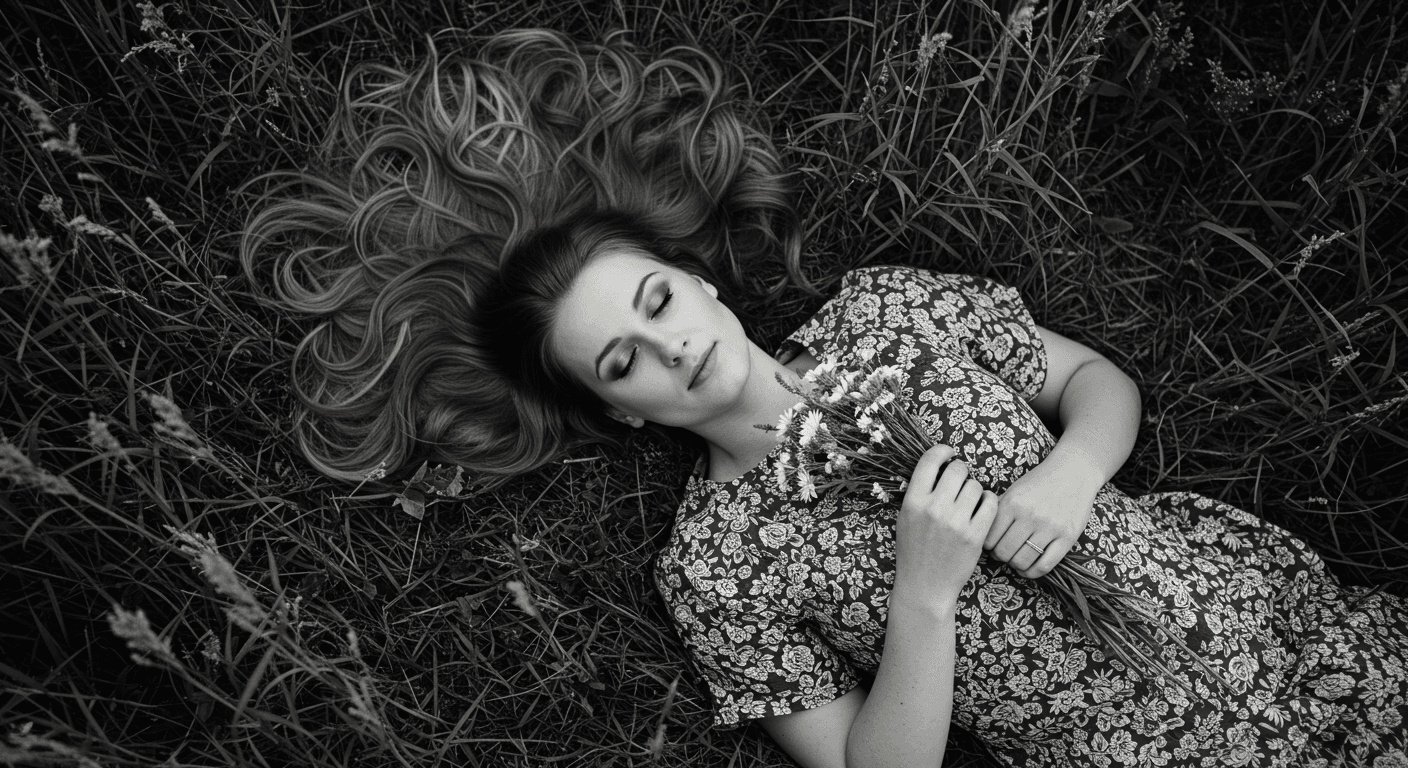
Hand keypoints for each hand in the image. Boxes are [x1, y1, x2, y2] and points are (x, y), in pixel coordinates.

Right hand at [893, 445, 999, 608]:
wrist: (924, 586)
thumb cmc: (913, 551)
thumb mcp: (905, 518)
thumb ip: (919, 493)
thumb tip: (939, 466)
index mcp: (913, 501)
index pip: (930, 460)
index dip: (943, 450)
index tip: (949, 453)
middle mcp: (934, 508)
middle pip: (958, 469)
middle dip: (961, 472)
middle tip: (960, 482)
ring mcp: (956, 522)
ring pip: (975, 485)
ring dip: (975, 489)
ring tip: (969, 501)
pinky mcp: (975, 535)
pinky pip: (990, 503)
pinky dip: (988, 501)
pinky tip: (982, 507)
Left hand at [985, 447, 1100, 578]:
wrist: (1074, 471)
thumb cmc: (1039, 482)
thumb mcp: (1014, 490)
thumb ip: (998, 510)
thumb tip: (980, 532)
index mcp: (1012, 503)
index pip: (989, 538)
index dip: (986, 546)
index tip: (990, 546)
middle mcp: (1029, 516)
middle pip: (1003, 552)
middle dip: (999, 556)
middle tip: (1003, 553)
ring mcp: (1050, 528)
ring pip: (1022, 561)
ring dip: (1014, 565)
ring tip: (1015, 559)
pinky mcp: (1067, 537)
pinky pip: (1045, 565)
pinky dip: (1032, 572)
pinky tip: (1027, 569)